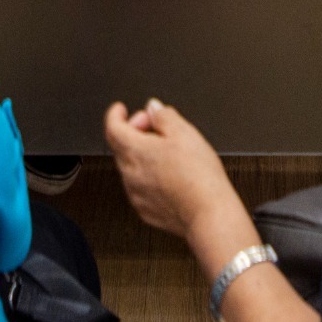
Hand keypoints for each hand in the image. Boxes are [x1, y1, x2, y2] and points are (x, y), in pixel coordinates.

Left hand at [104, 98, 246, 243]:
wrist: (209, 213)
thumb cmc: (199, 176)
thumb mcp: (185, 132)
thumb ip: (164, 115)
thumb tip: (154, 108)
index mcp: (135, 151)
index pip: (112, 128)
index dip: (115, 115)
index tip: (120, 110)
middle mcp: (130, 174)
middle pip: (121, 146)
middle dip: (135, 132)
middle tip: (155, 128)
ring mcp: (137, 194)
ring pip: (131, 168)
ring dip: (142, 156)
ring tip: (169, 153)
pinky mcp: (146, 210)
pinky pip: (140, 188)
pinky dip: (149, 178)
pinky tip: (171, 175)